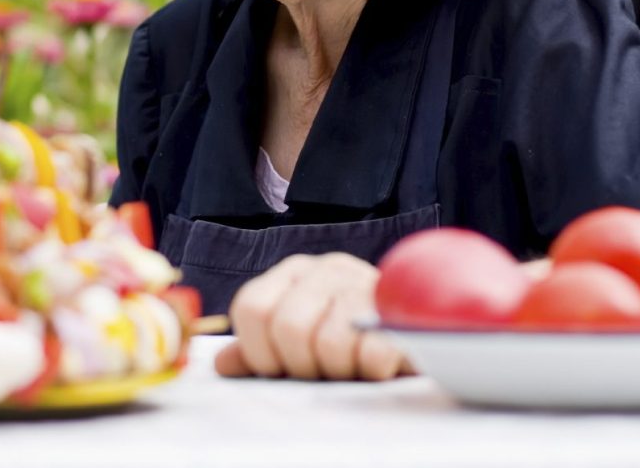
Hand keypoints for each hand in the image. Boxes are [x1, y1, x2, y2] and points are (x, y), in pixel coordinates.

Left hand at [212, 252, 409, 380]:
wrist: (416, 329)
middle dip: (303, 365)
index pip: (252, 307)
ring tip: (351, 365)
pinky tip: (378, 363)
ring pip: (329, 343)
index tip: (280, 368)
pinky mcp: (400, 310)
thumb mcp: (299, 341)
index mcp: (292, 272)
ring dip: (340, 370)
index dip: (260, 351)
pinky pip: (372, 354)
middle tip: (322, 370)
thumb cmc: (348, 340)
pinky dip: (373, 371)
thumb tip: (223, 364)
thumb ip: (260, 350)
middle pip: (288, 327)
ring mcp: (364, 282)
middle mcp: (326, 268)